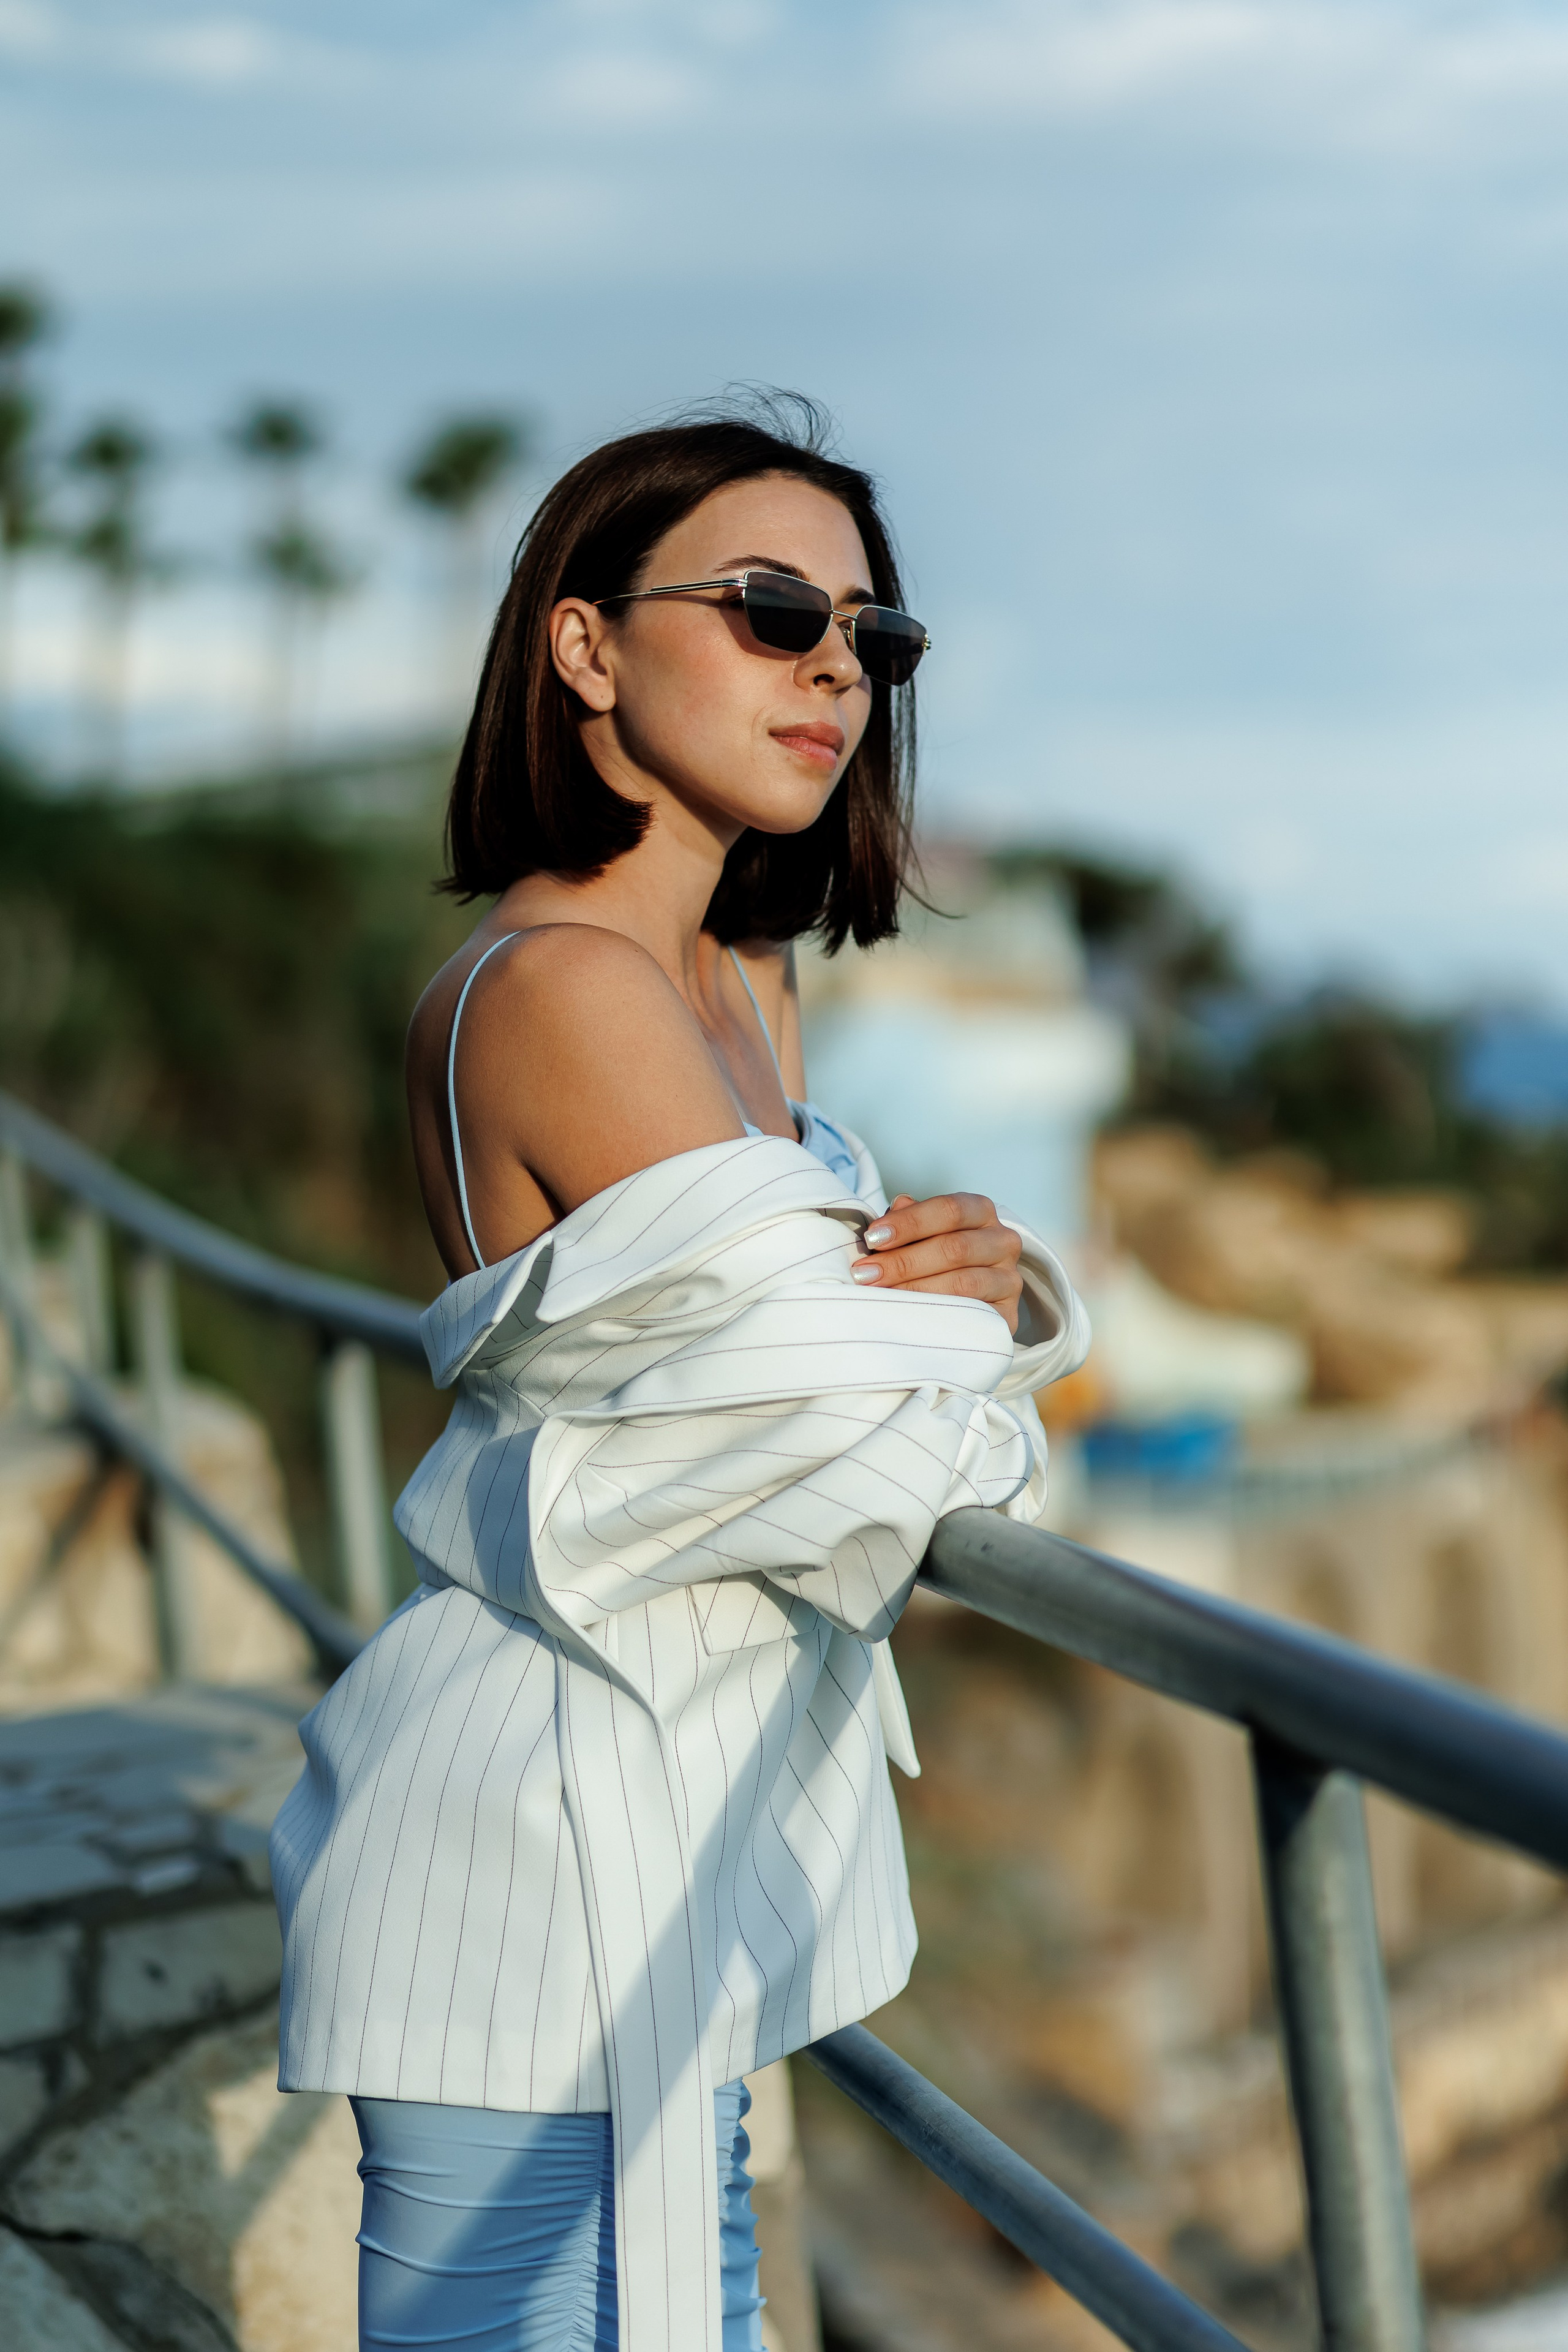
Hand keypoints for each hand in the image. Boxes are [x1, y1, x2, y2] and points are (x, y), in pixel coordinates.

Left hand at [850, 1193, 1023, 1334]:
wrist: (964, 1301)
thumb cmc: (932, 1257)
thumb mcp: (920, 1232)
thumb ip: (907, 1220)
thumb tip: (892, 1212)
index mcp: (981, 1211)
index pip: (949, 1210)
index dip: (909, 1223)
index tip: (872, 1238)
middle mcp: (1003, 1241)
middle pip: (954, 1248)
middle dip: (903, 1262)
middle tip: (865, 1274)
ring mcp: (1009, 1279)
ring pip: (963, 1283)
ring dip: (916, 1290)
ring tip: (881, 1295)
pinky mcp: (1009, 1316)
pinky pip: (974, 1316)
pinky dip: (938, 1317)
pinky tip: (909, 1317)